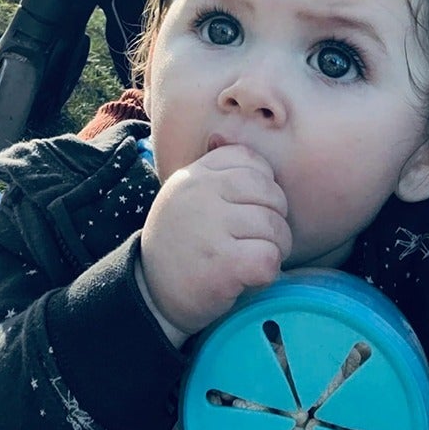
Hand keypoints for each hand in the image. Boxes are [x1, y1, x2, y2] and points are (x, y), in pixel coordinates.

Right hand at [139, 144, 291, 337]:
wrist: (151, 294)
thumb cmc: (181, 244)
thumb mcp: (186, 197)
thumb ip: (211, 170)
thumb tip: (223, 136)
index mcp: (196, 175)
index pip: (251, 161)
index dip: (264, 187)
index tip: (251, 210)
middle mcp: (201, 194)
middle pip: (271, 195)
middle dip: (277, 221)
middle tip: (260, 241)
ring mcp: (210, 227)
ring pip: (275, 228)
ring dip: (275, 250)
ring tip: (253, 260)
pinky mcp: (222, 264)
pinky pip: (269, 258)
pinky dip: (268, 272)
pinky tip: (250, 277)